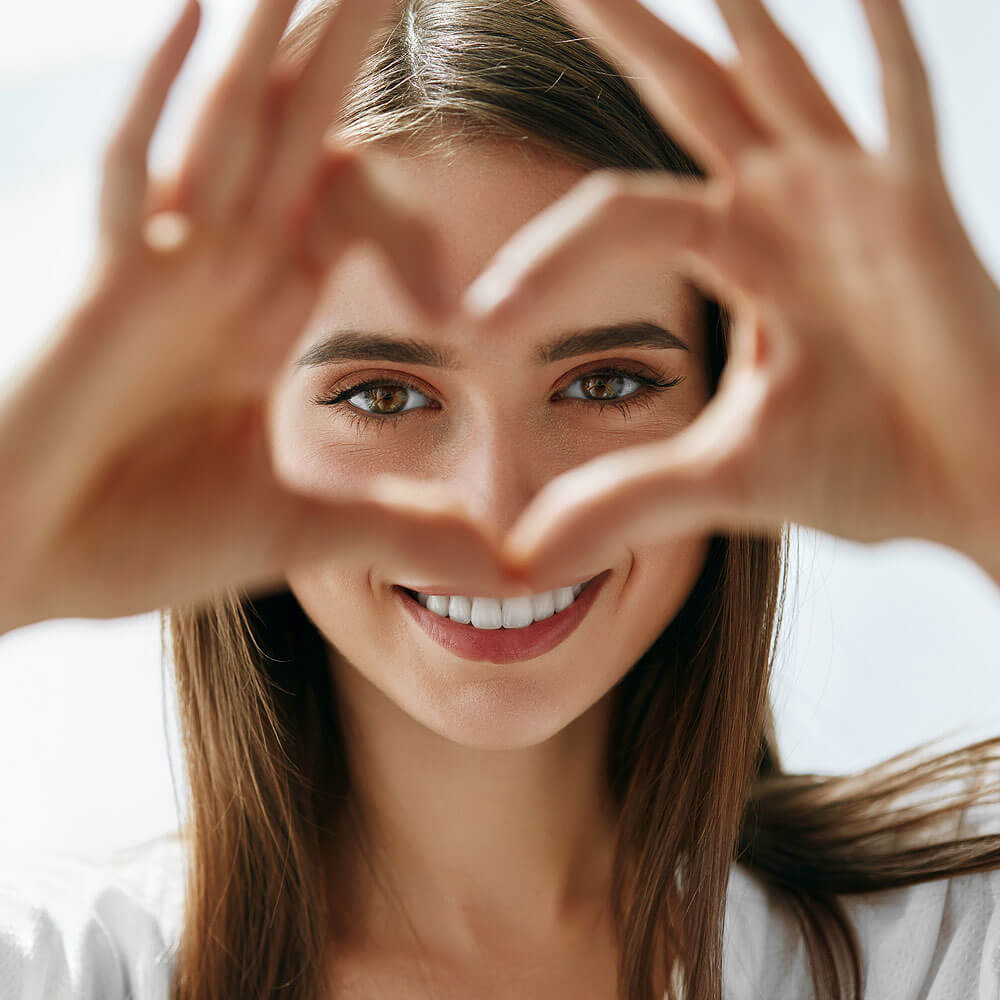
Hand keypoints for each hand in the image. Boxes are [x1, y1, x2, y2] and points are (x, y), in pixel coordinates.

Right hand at [0, 0, 520, 633]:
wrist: (27, 568)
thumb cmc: (140, 541)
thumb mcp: (304, 531)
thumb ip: (406, 532)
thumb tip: (510, 571)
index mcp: (266, 313)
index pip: (344, 205)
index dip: (394, 156)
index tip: (449, 102)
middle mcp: (219, 270)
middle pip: (301, 132)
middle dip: (347, 44)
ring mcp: (160, 266)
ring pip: (231, 124)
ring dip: (276, 35)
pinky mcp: (102, 284)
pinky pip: (133, 168)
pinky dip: (165, 95)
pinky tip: (200, 10)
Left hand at [461, 0, 999, 590]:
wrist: (976, 485)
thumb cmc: (867, 469)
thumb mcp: (721, 481)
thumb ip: (622, 501)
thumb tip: (520, 559)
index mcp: (734, 256)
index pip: (611, 218)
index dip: (541, 264)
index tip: (477, 323)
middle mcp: (784, 208)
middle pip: (681, 95)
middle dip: (620, 30)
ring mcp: (854, 197)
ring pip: (777, 75)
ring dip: (735, 11)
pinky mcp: (922, 209)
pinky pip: (903, 105)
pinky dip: (886, 44)